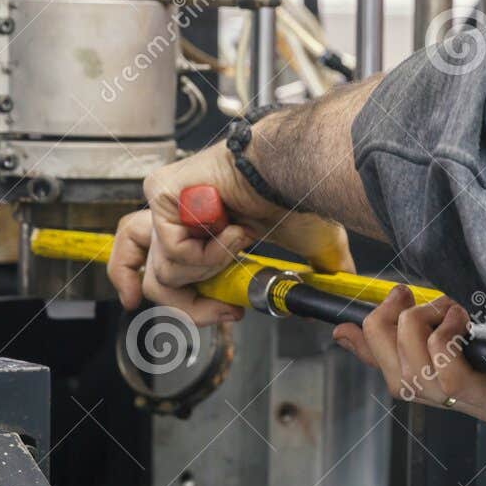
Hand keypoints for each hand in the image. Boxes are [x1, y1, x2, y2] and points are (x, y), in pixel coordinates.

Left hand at [107, 142, 353, 325]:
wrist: (290, 171)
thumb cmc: (297, 194)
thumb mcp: (306, 245)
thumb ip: (311, 269)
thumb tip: (334, 283)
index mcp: (200, 227)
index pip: (164, 270)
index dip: (186, 303)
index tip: (223, 313)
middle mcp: (178, 215)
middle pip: (152, 277)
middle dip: (188, 305)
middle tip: (223, 310)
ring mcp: (165, 203)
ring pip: (165, 270)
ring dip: (212, 268)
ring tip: (240, 241)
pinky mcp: (160, 194)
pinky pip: (172, 251)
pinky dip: (207, 254)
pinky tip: (233, 230)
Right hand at [334, 289, 485, 476]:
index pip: (412, 374)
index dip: (370, 352)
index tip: (342, 327)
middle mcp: (481, 401)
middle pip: (397, 382)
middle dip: (378, 335)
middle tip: (397, 297)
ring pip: (411, 382)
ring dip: (410, 333)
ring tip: (437, 304)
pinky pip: (448, 380)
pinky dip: (442, 344)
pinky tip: (461, 320)